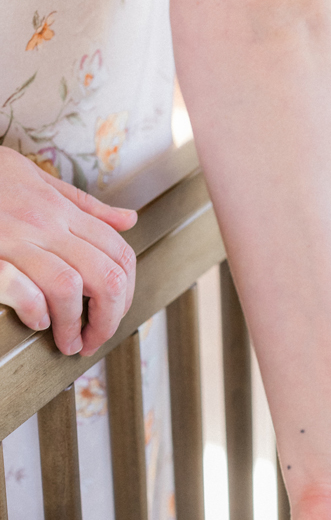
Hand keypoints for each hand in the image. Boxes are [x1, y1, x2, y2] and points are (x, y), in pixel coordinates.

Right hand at [0, 147, 136, 355]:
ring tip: (68, 342)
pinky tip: (37, 322)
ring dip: (72, 325)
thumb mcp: (35, 177)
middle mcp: (42, 223)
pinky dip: (35, 312)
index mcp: (59, 208)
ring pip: (68, 288)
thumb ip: (83, 203)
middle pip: (104, 277)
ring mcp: (13, 240)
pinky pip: (22, 289)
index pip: (119, 252)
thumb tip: (128, 220)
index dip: (127, 291)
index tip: (115, 311)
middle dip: (109, 318)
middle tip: (95, 337)